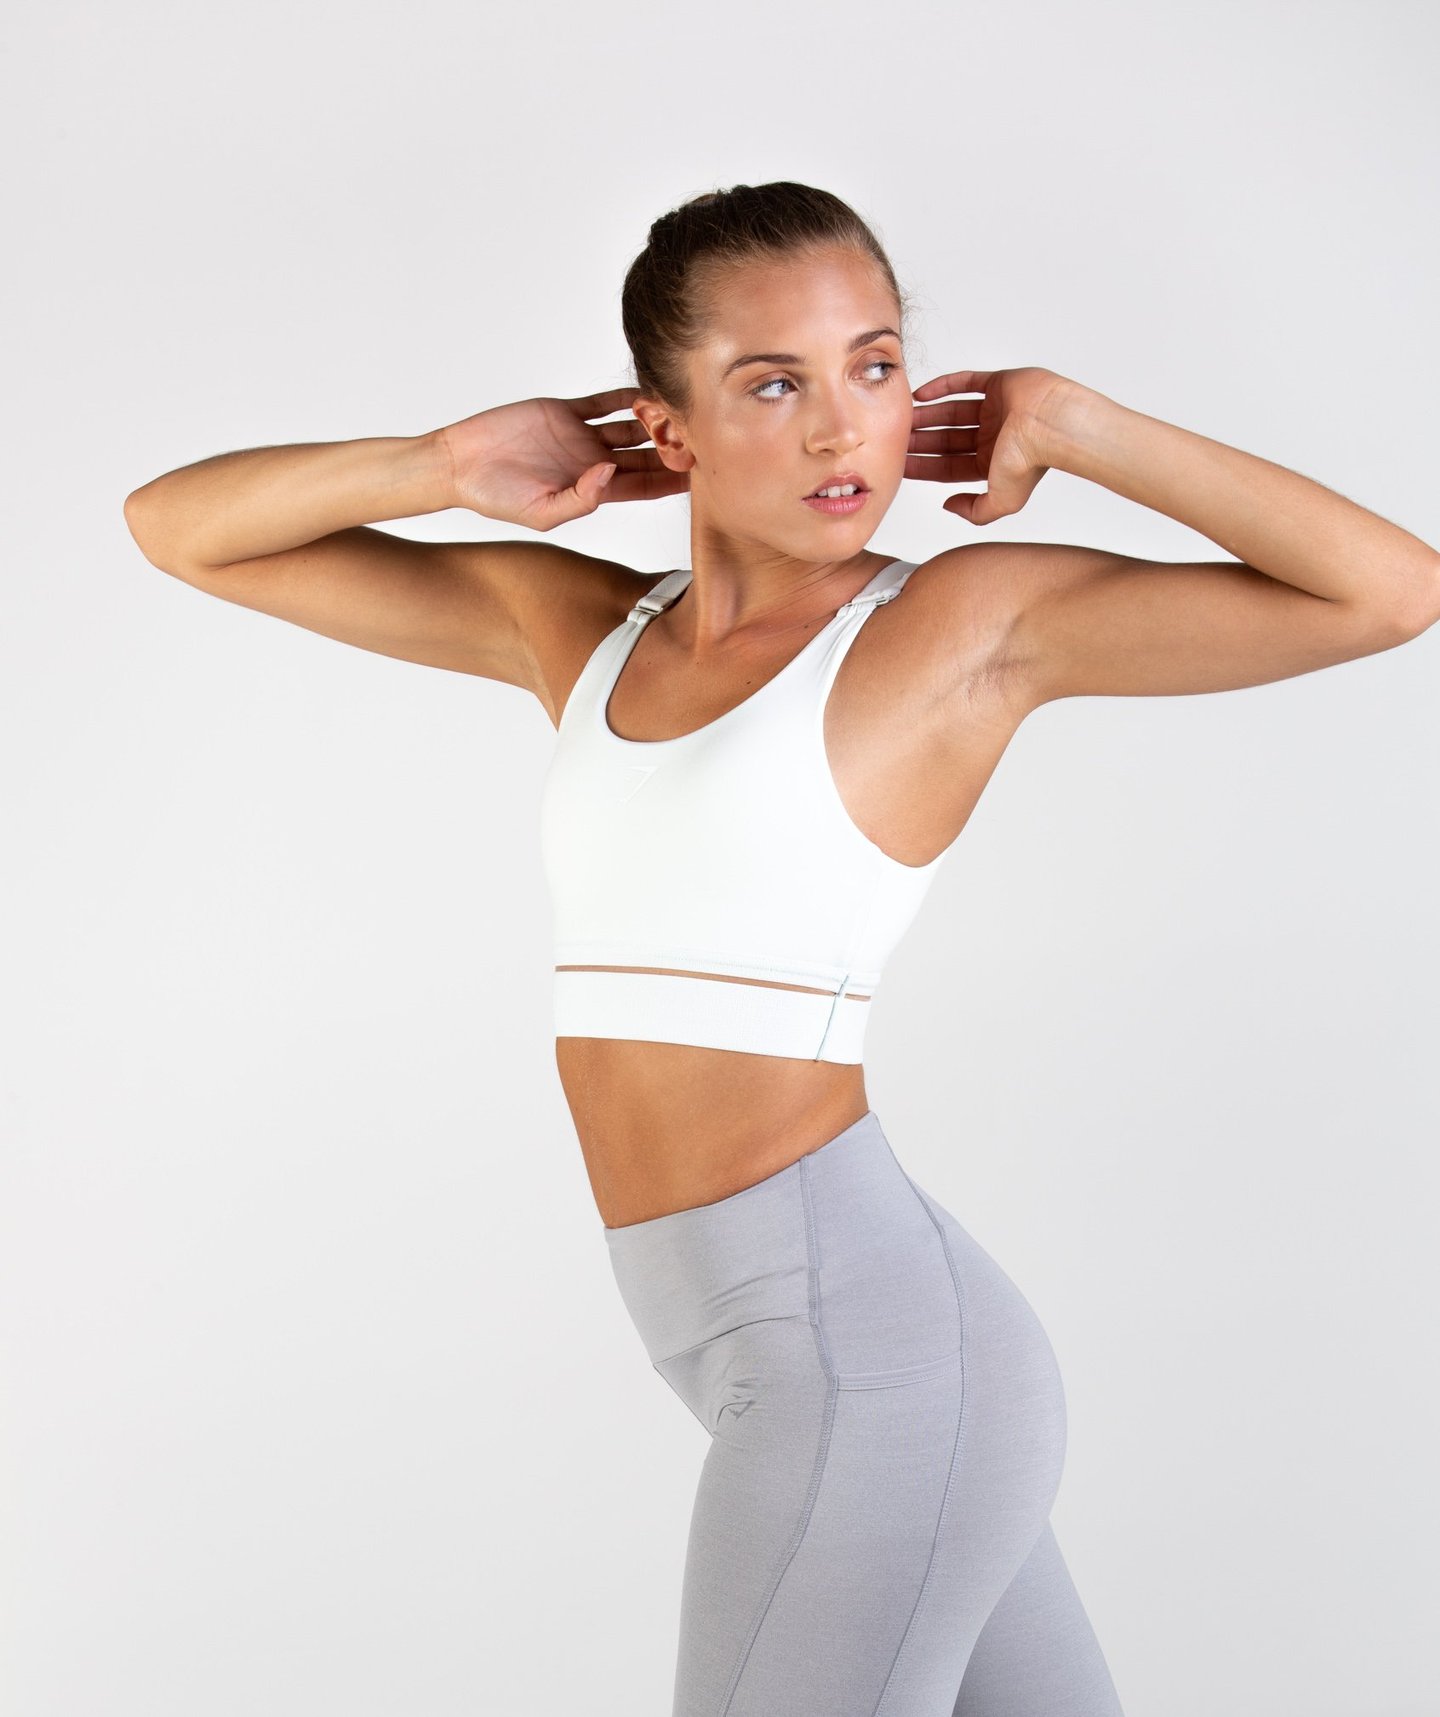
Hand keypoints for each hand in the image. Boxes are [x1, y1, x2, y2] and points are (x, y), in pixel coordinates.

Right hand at [436, 388, 688, 529]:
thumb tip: (609, 475)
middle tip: (703, 436)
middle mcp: (592, 462)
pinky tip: (646, 389)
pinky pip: (602, 401)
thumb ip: (581, 498)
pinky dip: (623, 395)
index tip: (700, 472)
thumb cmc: (497, 497)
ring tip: (681, 410)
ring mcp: (580, 435)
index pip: (643, 485)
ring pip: (629, 426)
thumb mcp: (542, 511)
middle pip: (645, 455)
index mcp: (593, 489)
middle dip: (671, 448)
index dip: (670, 480)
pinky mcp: (563, 411)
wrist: (461, 463)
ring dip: (653, 419)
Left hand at [908, 367, 1072, 525]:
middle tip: (895, 439)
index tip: (900, 464)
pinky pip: (965, 382)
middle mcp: (993, 437)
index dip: (923, 466)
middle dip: (921, 441)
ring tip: (903, 418)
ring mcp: (996, 410)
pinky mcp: (999, 384)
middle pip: (947, 440)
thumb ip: (974, 511)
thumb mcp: (1000, 502)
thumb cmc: (1031, 461)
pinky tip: (920, 395)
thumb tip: (948, 506)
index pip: (948, 467)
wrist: (1050, 424)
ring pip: (952, 412)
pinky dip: (942, 386)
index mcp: (992, 464)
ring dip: (927, 415)